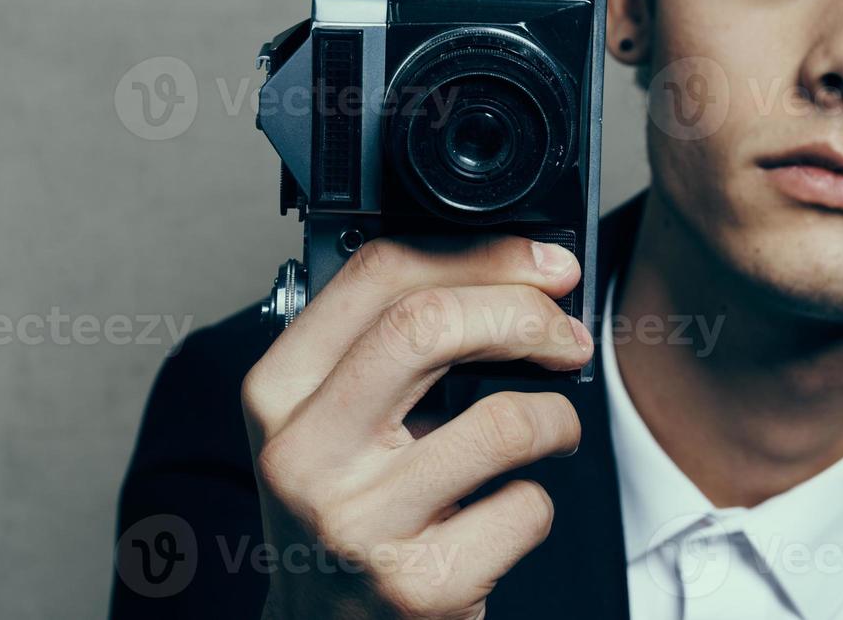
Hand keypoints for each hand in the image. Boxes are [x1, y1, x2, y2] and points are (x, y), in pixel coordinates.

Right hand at [241, 234, 591, 619]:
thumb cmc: (345, 510)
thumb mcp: (335, 417)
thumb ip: (388, 344)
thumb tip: (510, 271)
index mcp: (277, 391)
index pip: (379, 276)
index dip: (483, 256)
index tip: (541, 264)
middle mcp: (303, 454)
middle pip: (432, 327)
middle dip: (526, 314)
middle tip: (565, 333)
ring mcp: (357, 524)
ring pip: (502, 421)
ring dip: (557, 418)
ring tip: (552, 430)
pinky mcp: (417, 586)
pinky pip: (525, 507)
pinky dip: (538, 500)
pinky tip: (508, 508)